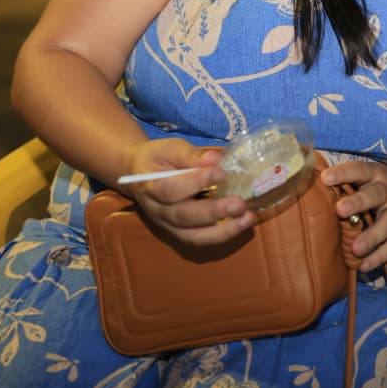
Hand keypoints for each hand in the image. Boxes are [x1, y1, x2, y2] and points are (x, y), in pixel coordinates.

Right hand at [120, 138, 253, 245]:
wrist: (139, 174)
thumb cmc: (158, 158)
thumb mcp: (170, 148)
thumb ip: (191, 155)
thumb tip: (215, 159)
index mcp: (151, 187)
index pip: (172, 189)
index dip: (197, 182)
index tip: (221, 172)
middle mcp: (158, 211)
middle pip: (184, 217)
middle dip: (214, 212)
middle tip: (239, 203)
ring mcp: (169, 226)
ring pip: (194, 236)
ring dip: (223, 231)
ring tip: (247, 218)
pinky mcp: (181, 232)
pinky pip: (201, 239)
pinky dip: (223, 234)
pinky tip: (242, 223)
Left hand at [321, 160, 386, 271]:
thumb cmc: (379, 183)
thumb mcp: (368, 175)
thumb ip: (345, 181)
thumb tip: (309, 183)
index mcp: (376, 174)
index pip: (360, 171)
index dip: (343, 173)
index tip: (325, 178)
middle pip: (376, 195)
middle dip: (359, 202)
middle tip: (340, 210)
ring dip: (372, 236)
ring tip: (355, 248)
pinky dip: (380, 257)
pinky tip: (364, 266)